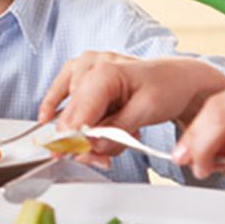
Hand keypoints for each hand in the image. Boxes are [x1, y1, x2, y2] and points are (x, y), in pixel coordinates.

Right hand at [39, 53, 224, 162]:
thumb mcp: (147, 111)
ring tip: (113, 136)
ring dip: (84, 130)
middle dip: (84, 141)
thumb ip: (116, 131)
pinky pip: (61, 90)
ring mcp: (86, 65)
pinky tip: (46, 117)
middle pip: (72, 114)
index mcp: (107, 71)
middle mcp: (92, 64)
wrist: (178, 78)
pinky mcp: (83, 71)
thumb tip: (90, 147)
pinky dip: (57, 106)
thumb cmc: (167, 88)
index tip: (71, 157)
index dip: (74, 138)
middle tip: (102, 159)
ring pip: (68, 108)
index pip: (80, 111)